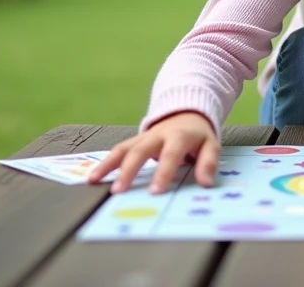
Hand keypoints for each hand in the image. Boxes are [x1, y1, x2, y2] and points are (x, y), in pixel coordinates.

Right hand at [87, 111, 218, 194]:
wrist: (186, 113)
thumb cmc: (197, 135)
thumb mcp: (211, 145)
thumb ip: (208, 163)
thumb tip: (206, 184)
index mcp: (178, 136)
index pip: (170, 154)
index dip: (163, 172)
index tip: (155, 191)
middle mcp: (157, 135)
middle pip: (140, 151)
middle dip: (128, 170)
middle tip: (118, 191)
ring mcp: (142, 137)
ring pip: (123, 148)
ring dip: (108, 164)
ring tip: (94, 181)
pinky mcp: (133, 141)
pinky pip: (117, 151)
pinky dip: (104, 163)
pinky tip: (93, 177)